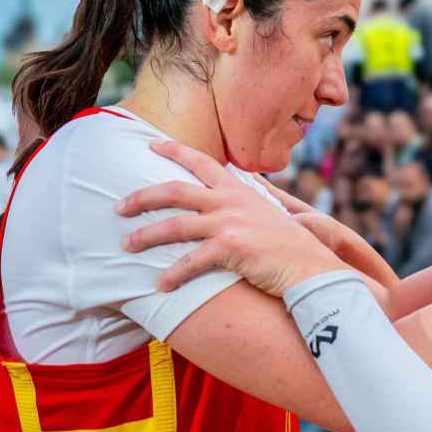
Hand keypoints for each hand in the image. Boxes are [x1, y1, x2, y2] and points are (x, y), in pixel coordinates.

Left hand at [116, 141, 347, 296]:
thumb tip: (233, 204)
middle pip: (175, 191)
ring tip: (126, 246)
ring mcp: (230, 223)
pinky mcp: (231, 248)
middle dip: (142, 197)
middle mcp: (231, 201)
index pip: (202, 162)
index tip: (151, 145)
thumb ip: (247, 207)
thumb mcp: (269, 217)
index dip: (174, 150)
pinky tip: (160, 286)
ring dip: (146, 236)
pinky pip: (191, 262)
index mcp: (240, 190)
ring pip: (175, 225)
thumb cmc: (292, 248)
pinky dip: (173, 275)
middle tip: (118, 206)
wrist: (312, 267)